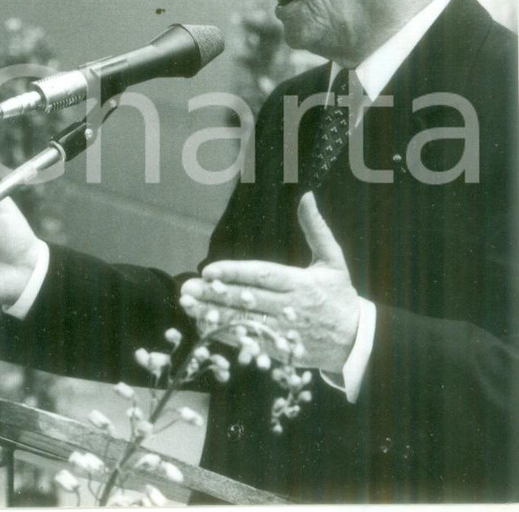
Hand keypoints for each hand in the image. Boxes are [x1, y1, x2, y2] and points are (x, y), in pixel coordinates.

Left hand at [180, 192, 359, 372]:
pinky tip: (206, 328)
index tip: (209, 270)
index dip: (234, 273)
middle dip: (215, 294)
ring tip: (189, 308)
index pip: (262, 275)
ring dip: (214, 315)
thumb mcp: (333, 259)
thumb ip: (316, 228)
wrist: (358, 340)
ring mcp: (285, 331)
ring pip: (245, 322)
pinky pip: (251, 342)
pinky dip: (228, 336)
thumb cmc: (341, 295)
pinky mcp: (281, 350)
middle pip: (247, 300)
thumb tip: (306, 196)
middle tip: (187, 290)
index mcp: (300, 284)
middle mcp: (290, 307)